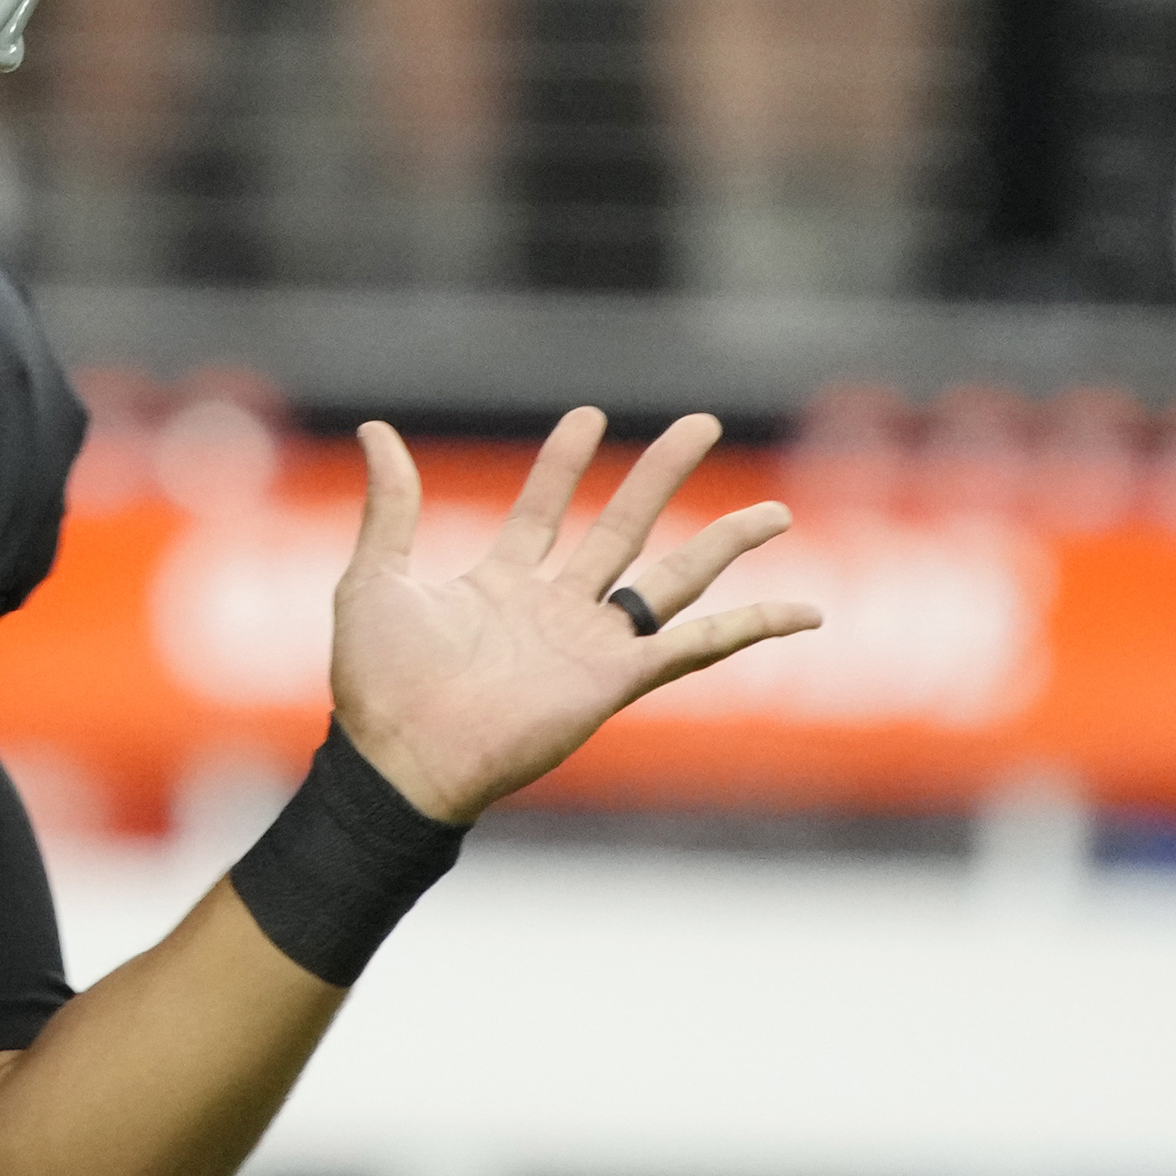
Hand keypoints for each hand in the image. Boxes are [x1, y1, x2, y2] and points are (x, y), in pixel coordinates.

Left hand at [327, 409, 815, 824]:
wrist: (399, 758)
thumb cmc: (376, 683)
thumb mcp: (375, 577)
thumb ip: (390, 506)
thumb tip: (375, 429)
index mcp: (498, 583)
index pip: (542, 508)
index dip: (564, 465)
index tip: (588, 417)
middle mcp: (553, 609)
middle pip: (623, 528)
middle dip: (661, 475)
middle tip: (703, 423)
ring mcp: (589, 644)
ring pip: (672, 580)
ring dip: (724, 543)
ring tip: (774, 512)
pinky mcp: (616, 681)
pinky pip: (695, 647)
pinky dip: (750, 628)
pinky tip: (800, 610)